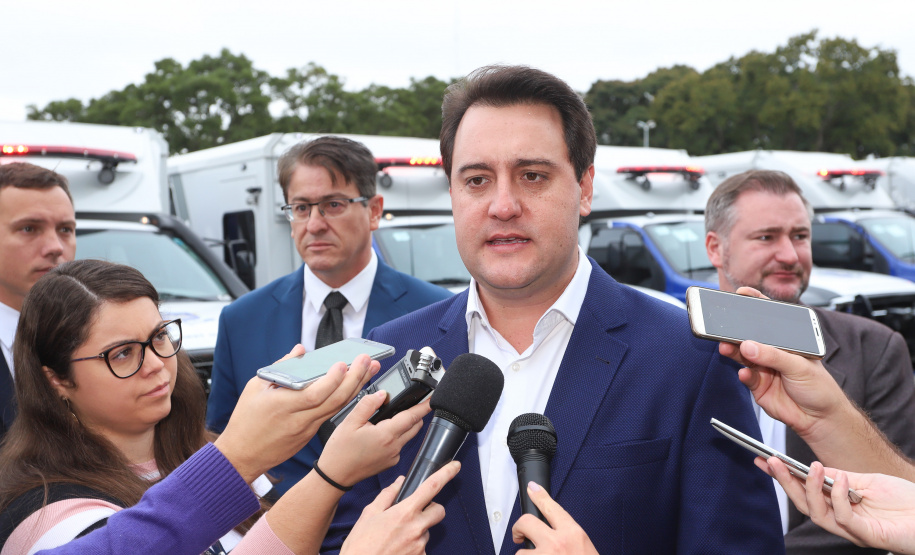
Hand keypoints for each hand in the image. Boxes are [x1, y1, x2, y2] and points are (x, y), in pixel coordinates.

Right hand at [214, 345, 378, 482]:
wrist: (242, 456)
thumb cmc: (245, 421)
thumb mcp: (255, 388)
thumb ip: (280, 367)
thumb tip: (300, 351)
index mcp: (283, 406)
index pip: (315, 394)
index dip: (332, 380)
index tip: (343, 364)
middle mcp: (299, 419)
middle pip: (334, 400)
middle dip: (355, 379)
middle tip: (367, 362)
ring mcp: (306, 429)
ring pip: (338, 408)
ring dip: (356, 388)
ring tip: (369, 370)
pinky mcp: (310, 435)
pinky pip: (331, 415)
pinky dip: (345, 400)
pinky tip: (355, 387)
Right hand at [318, 392, 429, 486]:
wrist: (335, 476)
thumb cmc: (340, 451)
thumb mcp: (349, 422)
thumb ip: (368, 405)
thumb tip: (382, 395)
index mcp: (386, 435)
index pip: (411, 417)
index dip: (423, 407)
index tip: (432, 400)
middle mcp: (394, 447)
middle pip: (414, 427)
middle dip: (416, 415)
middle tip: (409, 404)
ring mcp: (393, 457)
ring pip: (407, 436)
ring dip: (405, 426)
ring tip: (390, 418)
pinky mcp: (389, 463)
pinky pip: (399, 446)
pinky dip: (397, 437)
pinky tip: (382, 434)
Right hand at [341, 461, 459, 554]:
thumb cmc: (360, 545)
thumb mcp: (369, 514)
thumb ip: (387, 495)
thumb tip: (400, 482)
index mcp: (405, 512)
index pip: (431, 487)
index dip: (446, 474)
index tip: (455, 466)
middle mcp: (417, 528)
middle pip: (438, 511)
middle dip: (430, 508)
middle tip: (414, 512)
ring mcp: (420, 546)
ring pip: (428, 531)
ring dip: (418, 530)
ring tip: (396, 537)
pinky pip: (422, 548)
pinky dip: (413, 546)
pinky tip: (398, 548)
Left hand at [511, 482, 597, 553]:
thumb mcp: (584, 548)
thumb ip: (568, 538)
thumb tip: (550, 532)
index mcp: (573, 535)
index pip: (552, 508)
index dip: (540, 496)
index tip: (532, 489)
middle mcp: (557, 544)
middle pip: (526, 522)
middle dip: (519, 529)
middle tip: (520, 536)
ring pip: (520, 553)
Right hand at [717, 287, 846, 436]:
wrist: (820, 419)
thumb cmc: (820, 388)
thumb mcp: (800, 366)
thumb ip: (773, 355)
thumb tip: (749, 346)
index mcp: (789, 341)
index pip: (771, 318)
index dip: (756, 304)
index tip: (742, 294)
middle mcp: (774, 352)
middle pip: (752, 336)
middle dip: (737, 331)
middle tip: (724, 328)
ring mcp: (764, 367)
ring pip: (744, 355)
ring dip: (734, 351)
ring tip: (726, 348)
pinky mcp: (757, 384)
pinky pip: (745, 376)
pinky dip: (744, 374)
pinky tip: (746, 374)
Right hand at [761, 457, 914, 551]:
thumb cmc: (906, 501)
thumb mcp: (868, 481)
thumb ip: (841, 477)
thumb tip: (815, 467)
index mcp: (838, 505)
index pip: (803, 491)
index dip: (782, 476)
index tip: (763, 459)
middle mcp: (841, 520)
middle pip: (803, 504)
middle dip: (786, 482)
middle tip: (773, 462)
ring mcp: (853, 529)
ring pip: (818, 514)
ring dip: (811, 489)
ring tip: (813, 467)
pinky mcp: (868, 535)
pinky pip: (844, 518)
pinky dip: (840, 497)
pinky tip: (843, 480)